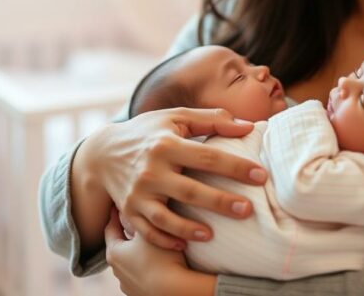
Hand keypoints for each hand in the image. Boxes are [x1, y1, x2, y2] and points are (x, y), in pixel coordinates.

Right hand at [89, 107, 267, 248]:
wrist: (103, 153)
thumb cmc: (149, 133)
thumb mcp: (177, 117)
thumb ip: (213, 119)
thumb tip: (249, 127)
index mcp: (166, 145)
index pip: (207, 157)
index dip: (235, 166)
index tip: (261, 175)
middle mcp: (150, 171)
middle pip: (190, 190)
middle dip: (219, 201)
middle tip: (248, 210)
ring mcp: (138, 194)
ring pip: (165, 217)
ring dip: (189, 229)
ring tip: (213, 235)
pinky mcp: (130, 211)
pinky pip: (148, 231)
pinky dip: (164, 240)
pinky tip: (185, 246)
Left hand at [105, 208, 215, 295]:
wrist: (176, 290)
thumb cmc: (162, 257)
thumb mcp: (149, 231)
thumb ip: (137, 217)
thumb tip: (128, 207)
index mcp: (114, 252)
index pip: (111, 228)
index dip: (116, 215)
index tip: (120, 204)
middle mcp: (116, 270)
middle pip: (120, 245)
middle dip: (128, 234)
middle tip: (138, 221)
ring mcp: (127, 284)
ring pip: (131, 262)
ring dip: (137, 253)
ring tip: (150, 243)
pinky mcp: (139, 293)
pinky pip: (141, 274)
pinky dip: (146, 266)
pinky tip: (157, 262)